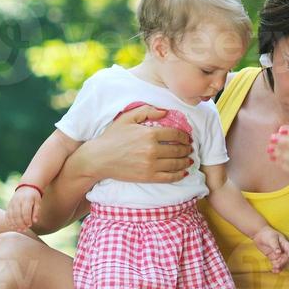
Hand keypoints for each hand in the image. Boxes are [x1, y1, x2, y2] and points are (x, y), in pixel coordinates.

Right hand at [7, 186, 39, 234]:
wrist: (26, 187)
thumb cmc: (34, 196)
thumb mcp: (38, 202)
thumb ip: (36, 211)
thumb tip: (34, 221)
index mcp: (26, 199)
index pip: (25, 212)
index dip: (27, 220)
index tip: (30, 225)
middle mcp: (18, 201)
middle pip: (17, 214)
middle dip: (20, 223)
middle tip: (24, 229)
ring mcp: (12, 202)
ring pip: (11, 215)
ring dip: (14, 224)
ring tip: (19, 229)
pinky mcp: (9, 205)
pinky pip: (7, 214)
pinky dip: (8, 221)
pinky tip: (12, 226)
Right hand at [66, 105, 192, 184]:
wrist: (98, 159)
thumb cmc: (112, 137)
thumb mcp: (127, 118)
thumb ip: (147, 111)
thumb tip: (165, 112)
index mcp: (149, 133)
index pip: (175, 134)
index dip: (184, 136)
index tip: (187, 137)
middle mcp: (152, 149)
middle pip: (178, 149)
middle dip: (187, 149)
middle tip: (190, 148)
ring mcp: (150, 165)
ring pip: (176, 163)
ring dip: (186, 161)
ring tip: (189, 159)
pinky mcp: (148, 177)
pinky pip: (169, 177)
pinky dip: (179, 175)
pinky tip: (183, 172)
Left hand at [251, 226, 288, 272]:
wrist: (259, 234)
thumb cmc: (267, 233)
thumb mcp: (272, 238)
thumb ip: (275, 246)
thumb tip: (279, 253)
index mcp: (284, 243)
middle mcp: (282, 249)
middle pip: (285, 258)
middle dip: (282, 263)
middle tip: (277, 265)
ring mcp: (277, 254)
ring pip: (281, 262)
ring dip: (279, 266)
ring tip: (275, 270)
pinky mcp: (272, 257)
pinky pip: (275, 263)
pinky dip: (275, 267)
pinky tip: (273, 270)